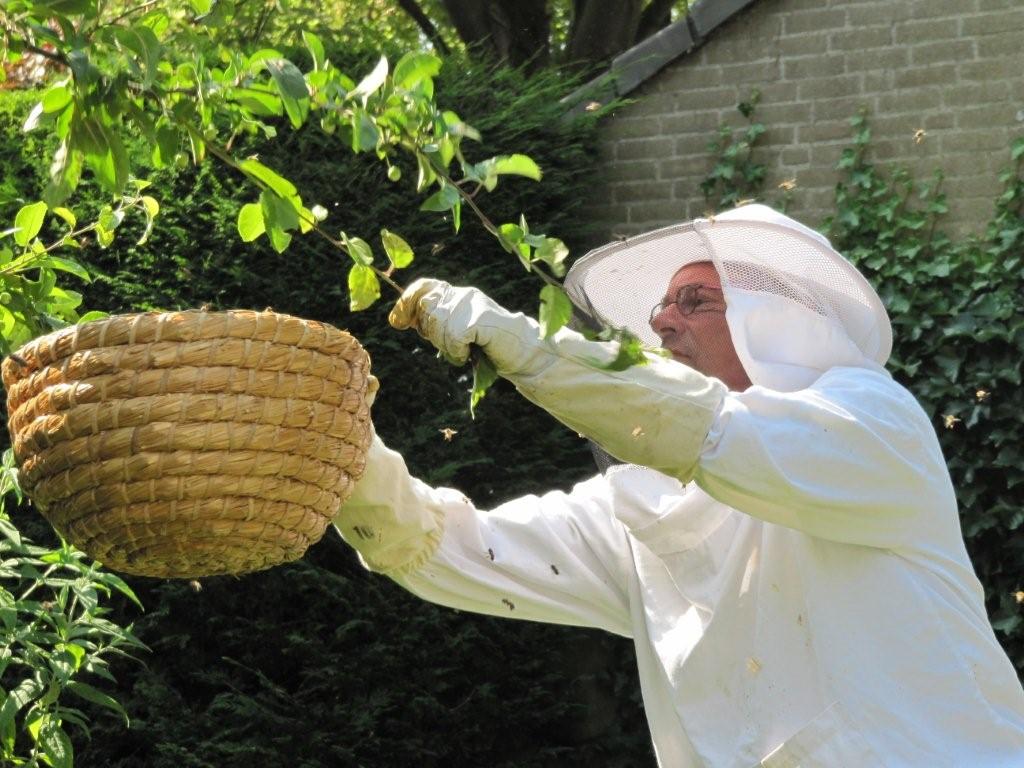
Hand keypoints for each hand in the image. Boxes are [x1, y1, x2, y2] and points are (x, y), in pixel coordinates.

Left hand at [388, 278, 539, 373]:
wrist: (523, 351)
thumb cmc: (489, 345)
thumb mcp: (456, 330)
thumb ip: (434, 322)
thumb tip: (400, 318)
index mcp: (457, 294)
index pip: (423, 286)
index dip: (406, 302)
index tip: (397, 321)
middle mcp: (463, 294)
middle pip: (427, 310)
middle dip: (432, 334)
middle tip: (452, 346)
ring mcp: (472, 304)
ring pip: (438, 326)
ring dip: (447, 347)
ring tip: (464, 352)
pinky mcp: (479, 318)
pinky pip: (454, 337)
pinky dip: (457, 351)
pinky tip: (468, 354)